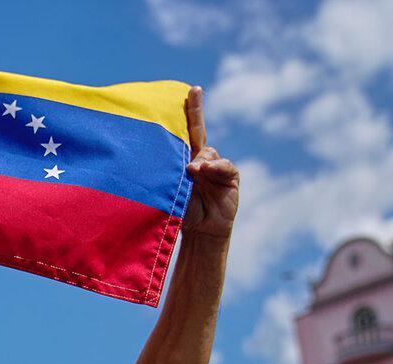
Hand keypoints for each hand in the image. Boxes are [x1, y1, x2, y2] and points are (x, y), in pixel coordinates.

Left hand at [180, 86, 238, 239]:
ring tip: (192, 173)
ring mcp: (216, 166)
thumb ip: (180, 178)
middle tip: (194, 91)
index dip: (190, 111)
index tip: (191, 90)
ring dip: (200, 161)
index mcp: (185, 161)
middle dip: (195, 111)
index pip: (186, 133)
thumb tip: (193, 164)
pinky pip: (223, 166)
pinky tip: (205, 171)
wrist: (202, 231)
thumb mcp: (174, 195)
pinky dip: (214, 168)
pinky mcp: (230, 176)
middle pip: (198, 132)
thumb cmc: (182, 213)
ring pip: (207, 153)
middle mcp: (201, 159)